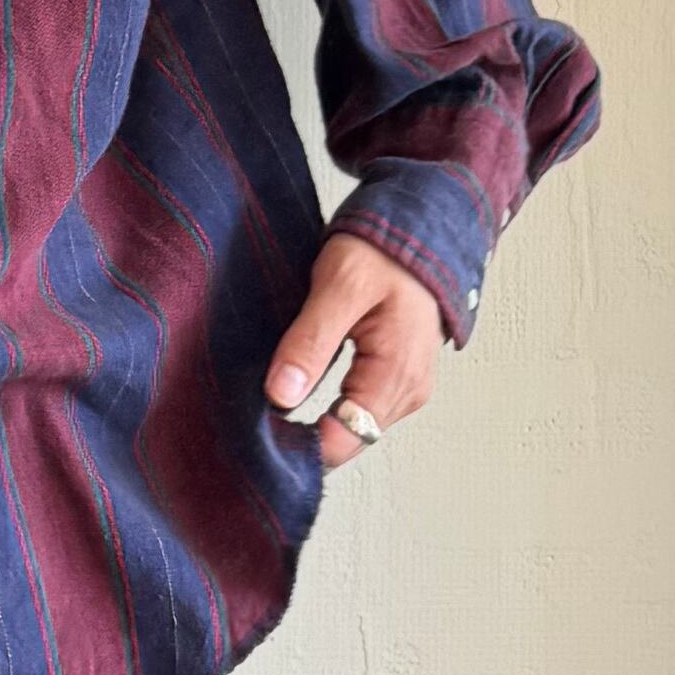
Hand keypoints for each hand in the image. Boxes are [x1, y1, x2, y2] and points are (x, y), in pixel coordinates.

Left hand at [265, 230, 451, 470]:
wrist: (419, 229)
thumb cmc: (384, 251)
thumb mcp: (339, 286)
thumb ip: (310, 342)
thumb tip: (281, 396)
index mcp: (397, 374)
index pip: (343, 439)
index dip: (300, 445)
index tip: (258, 432)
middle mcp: (408, 391)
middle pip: (348, 440)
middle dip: (303, 436)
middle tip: (255, 418)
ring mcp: (406, 388)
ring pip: (352, 428)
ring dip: (315, 424)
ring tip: (274, 405)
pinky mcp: (396, 379)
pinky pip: (359, 410)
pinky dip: (329, 407)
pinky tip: (301, 392)